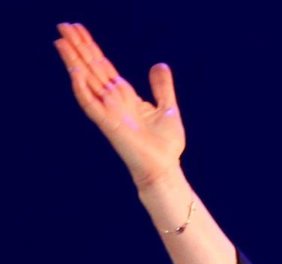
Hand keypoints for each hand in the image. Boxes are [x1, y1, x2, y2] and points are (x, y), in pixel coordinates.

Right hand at [54, 22, 184, 189]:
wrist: (165, 168)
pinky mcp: (109, 125)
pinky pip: (91, 105)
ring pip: (86, 82)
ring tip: (61, 41)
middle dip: (78, 47)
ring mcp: (109, 112)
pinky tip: (76, 72)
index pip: (103, 66)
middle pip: (92, 68)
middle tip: (63, 25)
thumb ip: (162, 87)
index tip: (78, 28)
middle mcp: (113, 101)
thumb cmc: (165, 144)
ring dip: (74, 62)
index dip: (91, 47)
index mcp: (125, 96)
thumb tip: (159, 64)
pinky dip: (82, 89)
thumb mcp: (167, 108)